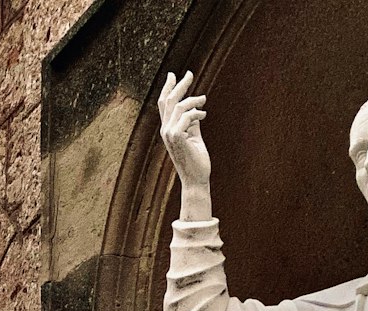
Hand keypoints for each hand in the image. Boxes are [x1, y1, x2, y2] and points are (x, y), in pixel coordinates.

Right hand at [159, 71, 210, 188]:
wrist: (196, 180)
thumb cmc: (196, 161)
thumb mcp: (194, 137)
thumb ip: (192, 122)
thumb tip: (196, 108)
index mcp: (168, 130)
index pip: (164, 105)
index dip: (167, 88)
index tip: (173, 75)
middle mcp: (165, 131)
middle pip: (169, 100)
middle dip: (180, 85)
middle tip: (190, 73)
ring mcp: (169, 134)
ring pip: (179, 106)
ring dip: (193, 100)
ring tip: (204, 100)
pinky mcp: (177, 137)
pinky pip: (186, 116)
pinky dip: (196, 113)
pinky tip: (204, 115)